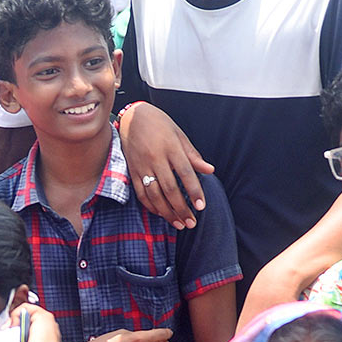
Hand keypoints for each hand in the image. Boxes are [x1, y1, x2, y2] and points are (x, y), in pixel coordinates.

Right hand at [118, 103, 213, 229]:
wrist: (132, 117)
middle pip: (170, 188)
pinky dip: (151, 206)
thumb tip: (209, 170)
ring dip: (167, 212)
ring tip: (179, 224)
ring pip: (155, 195)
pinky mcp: (132, 172)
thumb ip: (193, 155)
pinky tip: (161, 214)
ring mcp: (142, 166)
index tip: (201, 206)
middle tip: (191, 222)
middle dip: (181, 208)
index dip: (194, 191)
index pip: (185, 173)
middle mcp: (155, 158)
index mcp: (171, 147)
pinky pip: (141, 193)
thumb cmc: (159, 124)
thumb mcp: (179, 135)